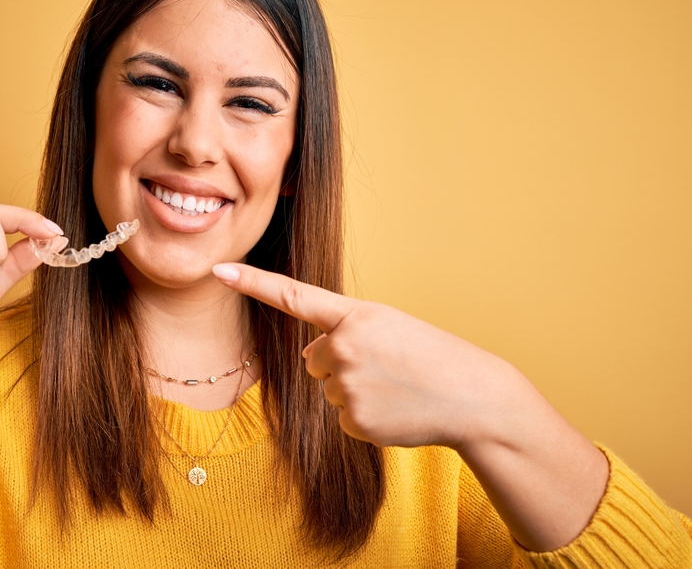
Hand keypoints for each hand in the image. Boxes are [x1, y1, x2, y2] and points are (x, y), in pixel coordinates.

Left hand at [211, 262, 511, 450]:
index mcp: (356, 315)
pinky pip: (342, 417)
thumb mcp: (389, 327)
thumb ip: (344, 333)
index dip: (253, 283)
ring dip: (355, 390)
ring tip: (395, 388)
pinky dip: (364, 416)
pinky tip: (394, 410)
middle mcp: (344, 347)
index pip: (294, 296)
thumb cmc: (432, 357)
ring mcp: (346, 386)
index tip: (218, 270)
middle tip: (385, 367)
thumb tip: (312, 360)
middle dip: (339, 363)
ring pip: (328, 389)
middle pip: (314, 359)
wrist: (473, 398)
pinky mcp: (352, 421)